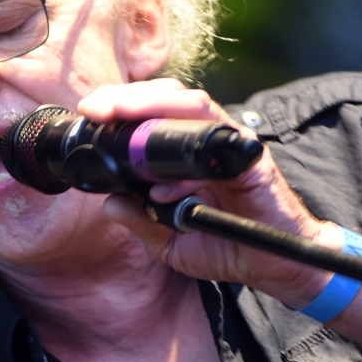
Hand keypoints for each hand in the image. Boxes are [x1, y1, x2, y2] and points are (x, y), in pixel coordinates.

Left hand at [77, 79, 343, 308]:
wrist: (272, 264)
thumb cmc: (225, 246)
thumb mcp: (170, 241)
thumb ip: (142, 221)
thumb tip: (110, 203)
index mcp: (185, 153)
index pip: (151, 113)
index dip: (119, 106)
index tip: (88, 112)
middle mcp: (206, 141)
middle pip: (166, 98)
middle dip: (127, 97)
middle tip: (95, 108)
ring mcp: (229, 146)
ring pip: (191, 106)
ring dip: (151, 105)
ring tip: (118, 115)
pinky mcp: (251, 160)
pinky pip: (217, 144)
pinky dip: (185, 162)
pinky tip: (162, 186)